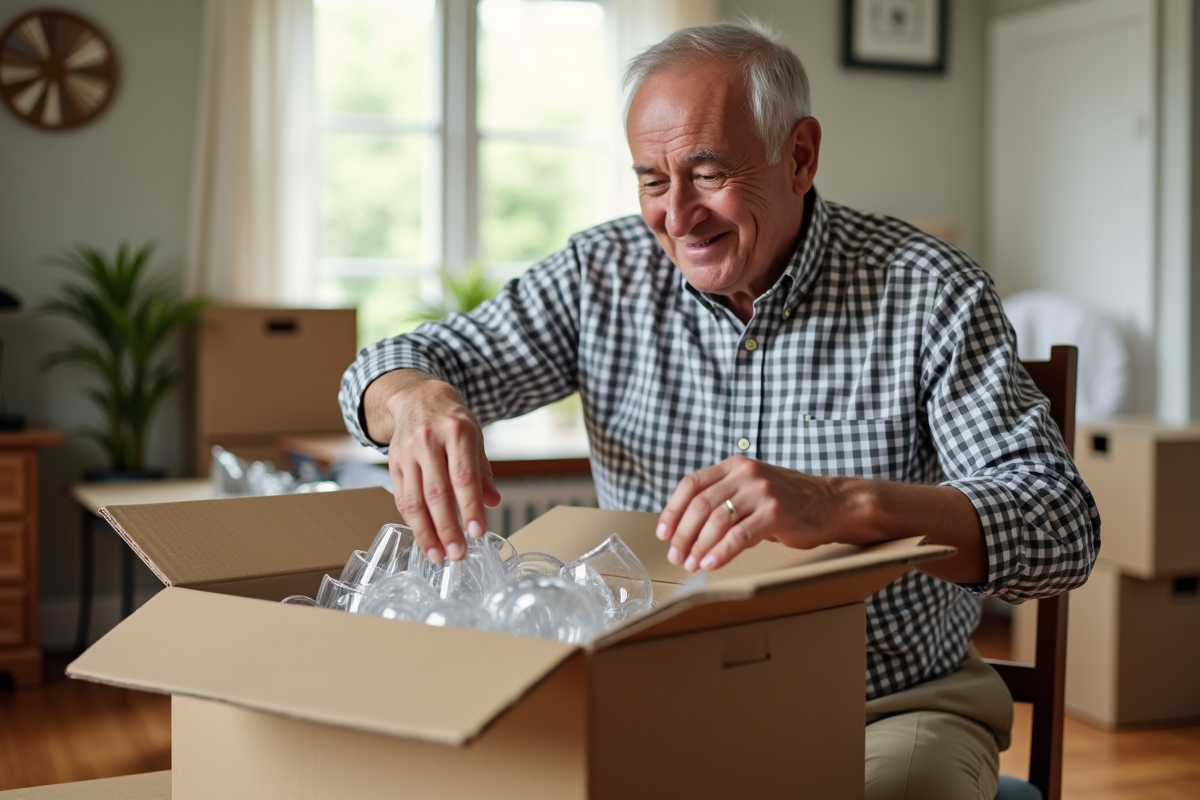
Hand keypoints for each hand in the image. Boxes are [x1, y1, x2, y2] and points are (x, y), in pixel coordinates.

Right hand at [364, 370, 501, 563]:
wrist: (418, 396)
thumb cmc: (453, 421)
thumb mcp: (475, 438)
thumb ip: (482, 472)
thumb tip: (492, 502)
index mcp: (457, 432)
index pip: (464, 476)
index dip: (470, 507)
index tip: (477, 533)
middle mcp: (429, 441)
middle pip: (437, 492)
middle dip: (447, 528)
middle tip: (458, 554)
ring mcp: (407, 451)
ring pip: (414, 499)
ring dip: (426, 532)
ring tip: (438, 556)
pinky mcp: (393, 461)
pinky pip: (401, 496)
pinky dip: (413, 521)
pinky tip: (424, 537)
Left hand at [655, 456, 887, 571]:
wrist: (831, 503)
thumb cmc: (787, 501)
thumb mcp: (751, 489)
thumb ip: (724, 497)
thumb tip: (686, 527)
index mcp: (735, 466)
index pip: (691, 484)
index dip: (672, 510)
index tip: (664, 533)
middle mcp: (746, 474)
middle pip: (700, 505)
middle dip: (683, 534)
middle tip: (676, 556)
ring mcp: (761, 492)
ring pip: (717, 521)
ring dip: (698, 546)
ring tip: (691, 564)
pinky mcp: (776, 513)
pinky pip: (740, 536)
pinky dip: (721, 552)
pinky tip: (710, 564)